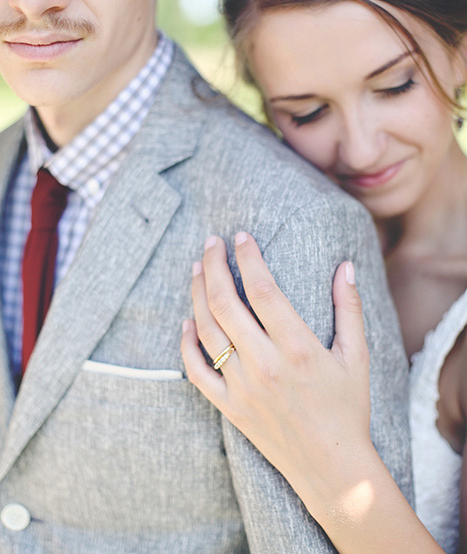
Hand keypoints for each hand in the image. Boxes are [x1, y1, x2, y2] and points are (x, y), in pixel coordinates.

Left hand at [181, 232, 371, 510]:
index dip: (248, 257)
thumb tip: (345, 266)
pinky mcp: (228, 406)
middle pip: (225, 303)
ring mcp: (241, 387)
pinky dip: (186, 344)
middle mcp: (263, 364)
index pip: (262, 289)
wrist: (331, 467)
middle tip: (211, 242)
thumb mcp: (356, 356)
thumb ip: (348, 308)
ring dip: (197, 295)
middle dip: (214, 265)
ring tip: (197, 269)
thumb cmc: (347, 408)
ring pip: (206, 331)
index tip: (241, 236)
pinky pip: (196, 371)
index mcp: (296, 347)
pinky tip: (185, 322)